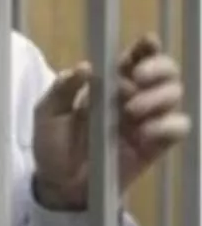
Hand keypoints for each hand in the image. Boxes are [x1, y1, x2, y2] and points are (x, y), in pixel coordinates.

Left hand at [31, 33, 191, 209]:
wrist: (59, 184)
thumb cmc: (53, 144)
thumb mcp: (47, 114)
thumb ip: (62, 90)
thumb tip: (83, 67)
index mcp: (109, 84)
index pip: (135, 58)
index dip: (147, 47)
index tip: (148, 42)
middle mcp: (134, 97)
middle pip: (165, 72)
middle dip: (159, 68)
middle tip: (138, 77)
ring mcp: (147, 121)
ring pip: (174, 95)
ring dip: (158, 96)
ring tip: (131, 110)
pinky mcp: (155, 145)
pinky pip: (177, 128)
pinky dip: (167, 125)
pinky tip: (145, 133)